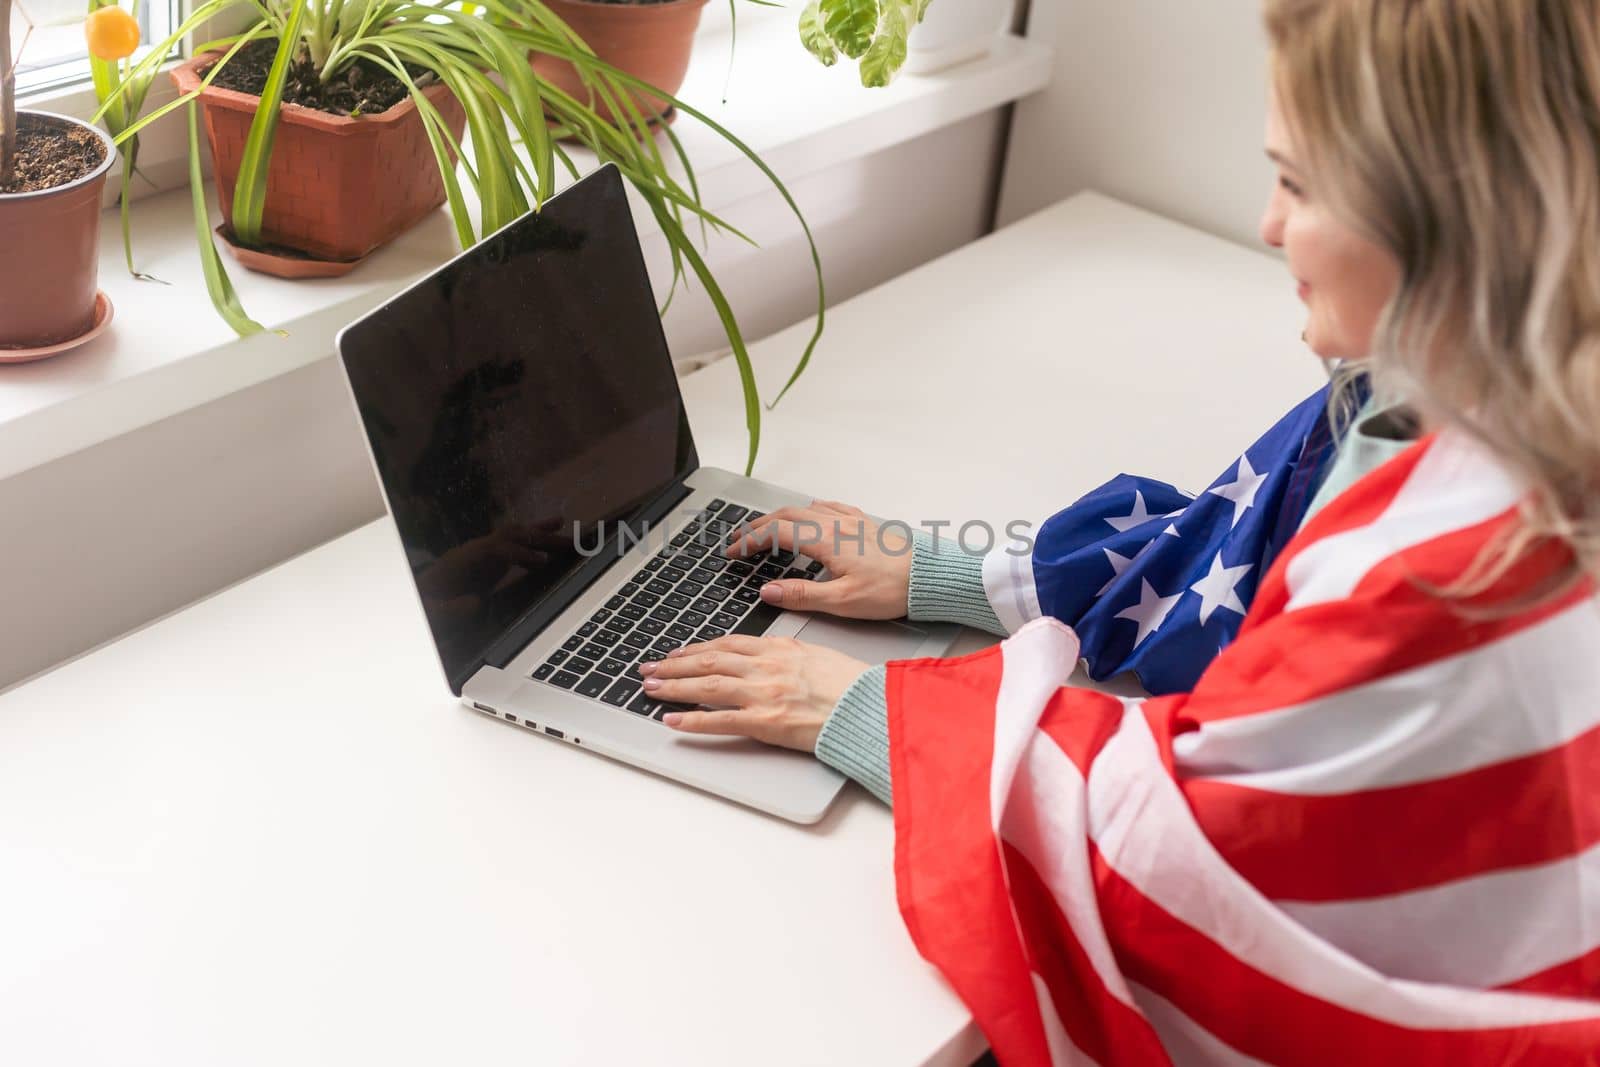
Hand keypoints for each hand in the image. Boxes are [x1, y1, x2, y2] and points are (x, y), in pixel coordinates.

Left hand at [637, 635, 869, 751]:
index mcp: (778, 648)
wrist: (869, 706)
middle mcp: (765, 667)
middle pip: (708, 661)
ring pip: (706, 685)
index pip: (727, 644)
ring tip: (649, 688)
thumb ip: (786, 654)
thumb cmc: (851, 685)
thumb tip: (768, 653)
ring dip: (673, 686)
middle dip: (673, 664)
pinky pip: (719, 720)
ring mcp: (762, 694)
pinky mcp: (765, 722)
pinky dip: (691, 720)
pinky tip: (672, 720)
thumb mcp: (816, 655)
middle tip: (649, 668)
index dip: (697, 647)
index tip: (678, 651)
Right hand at [725, 499, 911, 619]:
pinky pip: (829, 506)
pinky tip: (810, 514)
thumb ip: (802, 595)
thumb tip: (769, 591)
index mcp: (826, 541)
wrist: (928, 578)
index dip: (748, 541)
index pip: (775, 534)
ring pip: (805, 508)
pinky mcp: (864, 522)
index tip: (733, 551)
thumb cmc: (892, 591)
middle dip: (757, 526)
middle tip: (739, 539)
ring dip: (779, 516)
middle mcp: (836, 524)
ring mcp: (850, 520)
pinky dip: (808, 510)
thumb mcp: (842, 602)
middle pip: (785, 516)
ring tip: (766, 528)